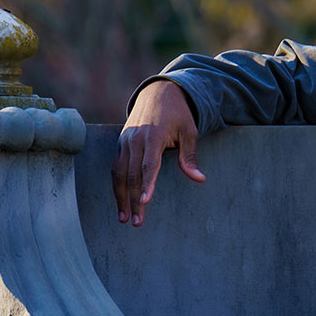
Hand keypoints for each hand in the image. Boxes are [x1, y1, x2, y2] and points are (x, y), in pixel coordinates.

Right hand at [111, 80, 205, 226]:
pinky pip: (116, 167)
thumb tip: (199, 179)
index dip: (147, 185)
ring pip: (119, 173)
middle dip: (133, 200)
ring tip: (124, 219)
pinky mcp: (120, 144)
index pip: (149, 165)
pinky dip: (117, 185)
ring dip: (120, 197)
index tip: (144, 203)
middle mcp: (135, 139)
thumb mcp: (189, 131)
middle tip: (137, 222)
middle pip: (131, 174)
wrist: (158, 93)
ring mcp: (125, 141)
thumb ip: (190, 156)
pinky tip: (121, 201)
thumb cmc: (178, 114)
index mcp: (153, 136)